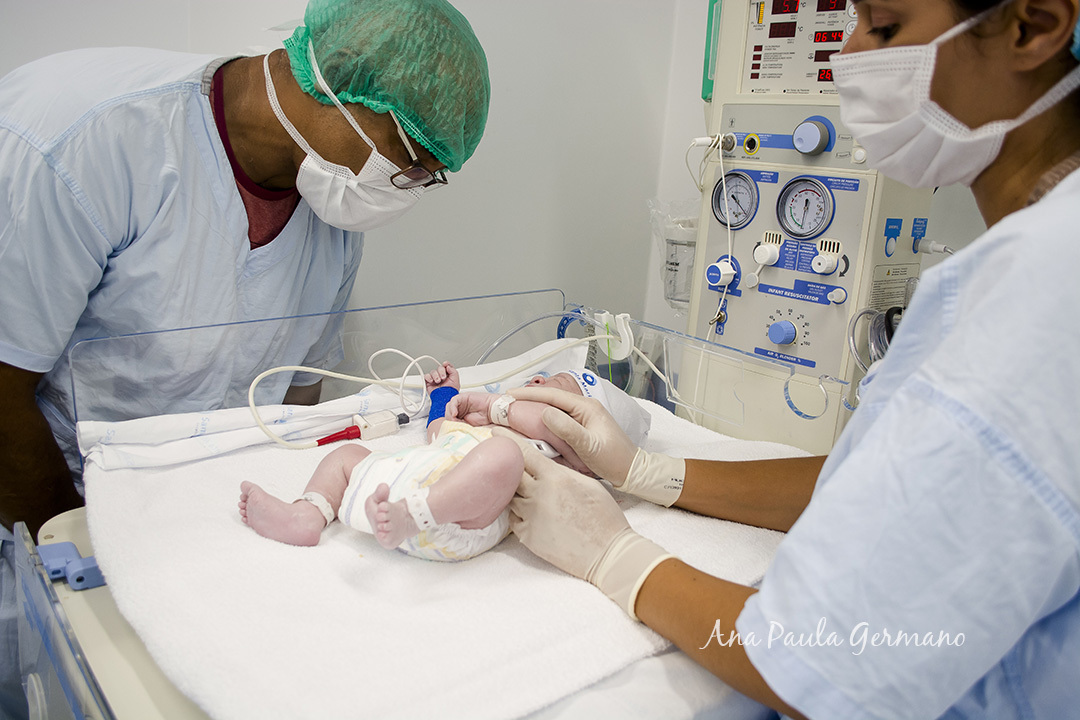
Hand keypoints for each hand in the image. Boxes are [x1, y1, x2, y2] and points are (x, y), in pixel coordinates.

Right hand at [424, 361, 458, 390]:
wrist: (444, 399)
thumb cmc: (450, 392)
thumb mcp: (455, 380)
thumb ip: (453, 371)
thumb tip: (447, 366)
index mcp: (448, 375)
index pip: (446, 366)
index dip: (446, 364)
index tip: (445, 364)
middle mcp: (441, 376)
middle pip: (439, 368)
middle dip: (441, 371)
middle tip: (443, 377)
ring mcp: (435, 379)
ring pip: (433, 371)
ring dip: (435, 375)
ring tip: (438, 381)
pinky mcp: (429, 382)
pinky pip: (426, 376)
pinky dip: (428, 377)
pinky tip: (432, 381)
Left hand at [445, 392, 495, 425]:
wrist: (492, 411)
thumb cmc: (484, 418)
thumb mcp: (469, 425)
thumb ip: (459, 424)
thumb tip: (451, 425)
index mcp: (460, 415)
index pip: (449, 418)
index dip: (449, 423)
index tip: (451, 428)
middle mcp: (460, 408)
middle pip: (448, 412)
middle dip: (449, 419)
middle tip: (454, 423)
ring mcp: (461, 402)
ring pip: (449, 406)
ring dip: (450, 414)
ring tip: (455, 419)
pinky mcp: (463, 397)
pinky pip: (454, 401)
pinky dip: (453, 407)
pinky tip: (455, 413)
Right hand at [508, 386, 637, 483]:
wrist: (631, 471)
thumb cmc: (614, 459)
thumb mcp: (589, 446)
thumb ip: (568, 429)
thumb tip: (545, 413)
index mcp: (586, 407)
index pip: (553, 396)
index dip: (530, 394)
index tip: (510, 395)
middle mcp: (584, 408)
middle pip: (552, 399)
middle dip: (529, 398)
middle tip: (507, 402)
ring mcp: (583, 417)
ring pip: (554, 408)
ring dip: (535, 407)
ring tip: (515, 410)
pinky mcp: (581, 428)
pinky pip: (559, 418)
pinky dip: (543, 418)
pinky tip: (533, 423)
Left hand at [508, 440, 673, 618]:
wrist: (607, 552)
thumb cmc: (604, 517)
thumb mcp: (587, 484)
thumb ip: (563, 472)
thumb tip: (547, 466)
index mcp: (555, 477)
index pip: (524, 452)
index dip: (508, 441)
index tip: (497, 435)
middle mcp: (537, 494)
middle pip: (511, 473)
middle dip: (506, 466)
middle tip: (501, 461)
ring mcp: (530, 516)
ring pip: (510, 496)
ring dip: (513, 492)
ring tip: (523, 492)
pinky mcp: (527, 536)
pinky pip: (513, 519)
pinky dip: (518, 513)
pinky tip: (530, 513)